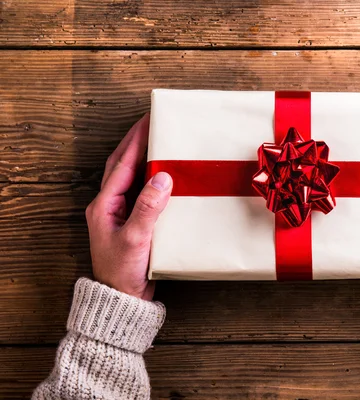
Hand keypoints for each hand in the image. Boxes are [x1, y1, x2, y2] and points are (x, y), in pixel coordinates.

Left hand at [85, 114, 171, 299]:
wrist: (122, 298)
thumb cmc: (122, 272)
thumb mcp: (135, 239)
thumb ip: (147, 208)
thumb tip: (162, 177)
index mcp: (105, 205)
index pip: (122, 165)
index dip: (135, 141)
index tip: (148, 121)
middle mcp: (110, 205)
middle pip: (122, 165)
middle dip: (136, 142)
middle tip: (153, 123)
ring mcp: (120, 213)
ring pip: (130, 176)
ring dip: (142, 157)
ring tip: (159, 141)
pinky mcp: (133, 222)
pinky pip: (141, 192)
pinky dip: (151, 177)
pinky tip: (164, 175)